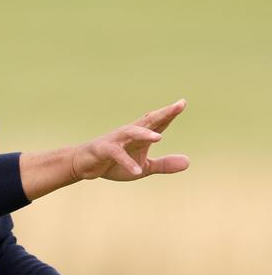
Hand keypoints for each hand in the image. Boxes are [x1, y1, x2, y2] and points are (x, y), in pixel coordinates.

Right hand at [70, 99, 188, 181]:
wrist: (84, 164)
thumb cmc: (114, 162)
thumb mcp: (144, 167)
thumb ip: (164, 164)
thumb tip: (188, 161)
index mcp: (140, 136)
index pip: (157, 122)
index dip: (170, 113)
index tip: (182, 103)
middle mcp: (129, 133)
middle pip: (148, 121)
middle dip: (163, 113)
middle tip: (178, 106)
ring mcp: (116, 140)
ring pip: (131, 132)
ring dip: (144, 134)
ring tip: (159, 138)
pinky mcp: (104, 150)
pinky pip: (116, 154)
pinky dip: (127, 162)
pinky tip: (137, 171)